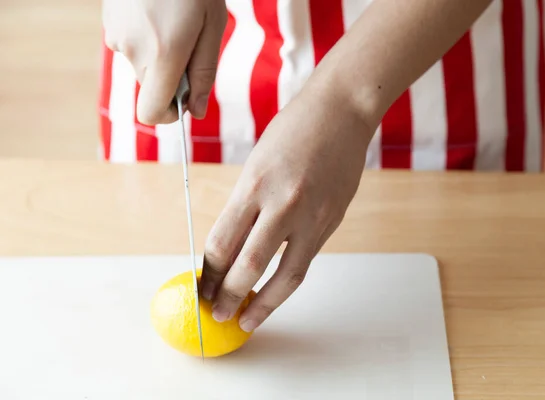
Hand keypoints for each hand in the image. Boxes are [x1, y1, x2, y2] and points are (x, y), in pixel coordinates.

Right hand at [102, 0, 226, 123]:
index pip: (152, 113)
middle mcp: (133, 50)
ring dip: (158, 54)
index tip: (186, 96)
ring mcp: (116, 35)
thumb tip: (197, 111)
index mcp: (163, 54)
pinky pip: (131, 45)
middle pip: (151, 88)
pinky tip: (157, 11)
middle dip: (170, 76)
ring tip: (172, 19)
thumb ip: (204, 72)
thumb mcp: (213, 24)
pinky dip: (145, 37)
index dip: (170, 113)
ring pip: (141, 65)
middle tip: (189, 43)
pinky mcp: (108, 22)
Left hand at [200, 87, 374, 331]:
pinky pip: (305, 259)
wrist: (342, 112)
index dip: (208, 274)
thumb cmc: (293, 131)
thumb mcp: (256, 164)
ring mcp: (313, 215)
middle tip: (217, 314)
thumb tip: (230, 248)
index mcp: (255, 185)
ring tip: (247, 321)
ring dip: (263, 304)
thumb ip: (245, 207)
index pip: (222, 244)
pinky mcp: (332, 221)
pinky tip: (275, 290)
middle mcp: (283, 204)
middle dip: (229, 297)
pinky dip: (287, 280)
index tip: (201, 288)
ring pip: (286, 275)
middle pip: (249, 266)